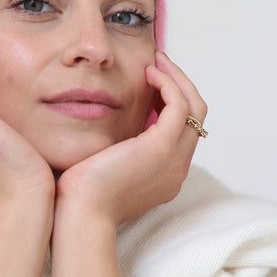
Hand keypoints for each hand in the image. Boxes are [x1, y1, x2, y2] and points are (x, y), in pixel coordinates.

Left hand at [56, 51, 206, 225]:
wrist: (79, 215)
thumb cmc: (81, 196)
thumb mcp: (106, 168)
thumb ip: (117, 150)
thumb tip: (109, 130)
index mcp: (166, 174)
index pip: (184, 130)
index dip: (174, 100)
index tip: (154, 80)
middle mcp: (177, 168)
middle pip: (197, 116)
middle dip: (181, 84)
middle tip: (160, 63)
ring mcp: (173, 159)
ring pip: (194, 107)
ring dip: (177, 78)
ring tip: (155, 62)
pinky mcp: (161, 148)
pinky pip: (179, 105)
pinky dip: (168, 84)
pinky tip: (148, 73)